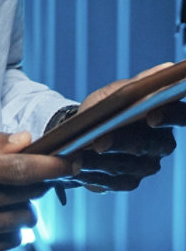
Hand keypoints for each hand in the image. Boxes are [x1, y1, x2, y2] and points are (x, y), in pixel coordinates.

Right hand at [0, 121, 75, 250]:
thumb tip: (26, 142)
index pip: (13, 170)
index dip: (48, 167)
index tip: (69, 162)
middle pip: (20, 197)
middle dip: (35, 185)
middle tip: (31, 176)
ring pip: (16, 223)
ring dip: (23, 208)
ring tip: (9, 197)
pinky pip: (2, 245)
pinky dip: (10, 230)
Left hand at [70, 63, 185, 191]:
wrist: (82, 131)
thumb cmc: (104, 108)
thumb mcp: (115, 93)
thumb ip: (137, 84)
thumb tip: (168, 67)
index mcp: (164, 116)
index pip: (179, 115)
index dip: (169, 116)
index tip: (151, 115)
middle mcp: (161, 144)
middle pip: (148, 145)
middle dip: (122, 143)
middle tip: (98, 141)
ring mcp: (146, 166)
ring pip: (127, 166)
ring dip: (99, 162)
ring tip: (76, 157)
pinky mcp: (128, 181)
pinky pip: (112, 182)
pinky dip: (91, 175)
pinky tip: (74, 169)